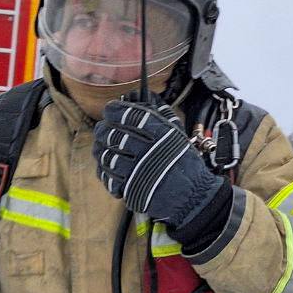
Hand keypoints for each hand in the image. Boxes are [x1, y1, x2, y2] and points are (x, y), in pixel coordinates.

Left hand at [93, 99, 223, 228]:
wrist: (192, 197)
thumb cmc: (183, 163)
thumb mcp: (178, 134)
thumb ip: (159, 113)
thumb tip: (141, 95)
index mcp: (162, 135)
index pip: (131, 116)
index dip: (115, 110)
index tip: (110, 109)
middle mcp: (149, 152)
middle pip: (113, 135)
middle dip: (103, 129)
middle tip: (102, 128)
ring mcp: (139, 173)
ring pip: (106, 156)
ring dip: (100, 149)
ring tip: (101, 146)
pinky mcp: (132, 190)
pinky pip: (108, 177)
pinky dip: (103, 170)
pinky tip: (106, 165)